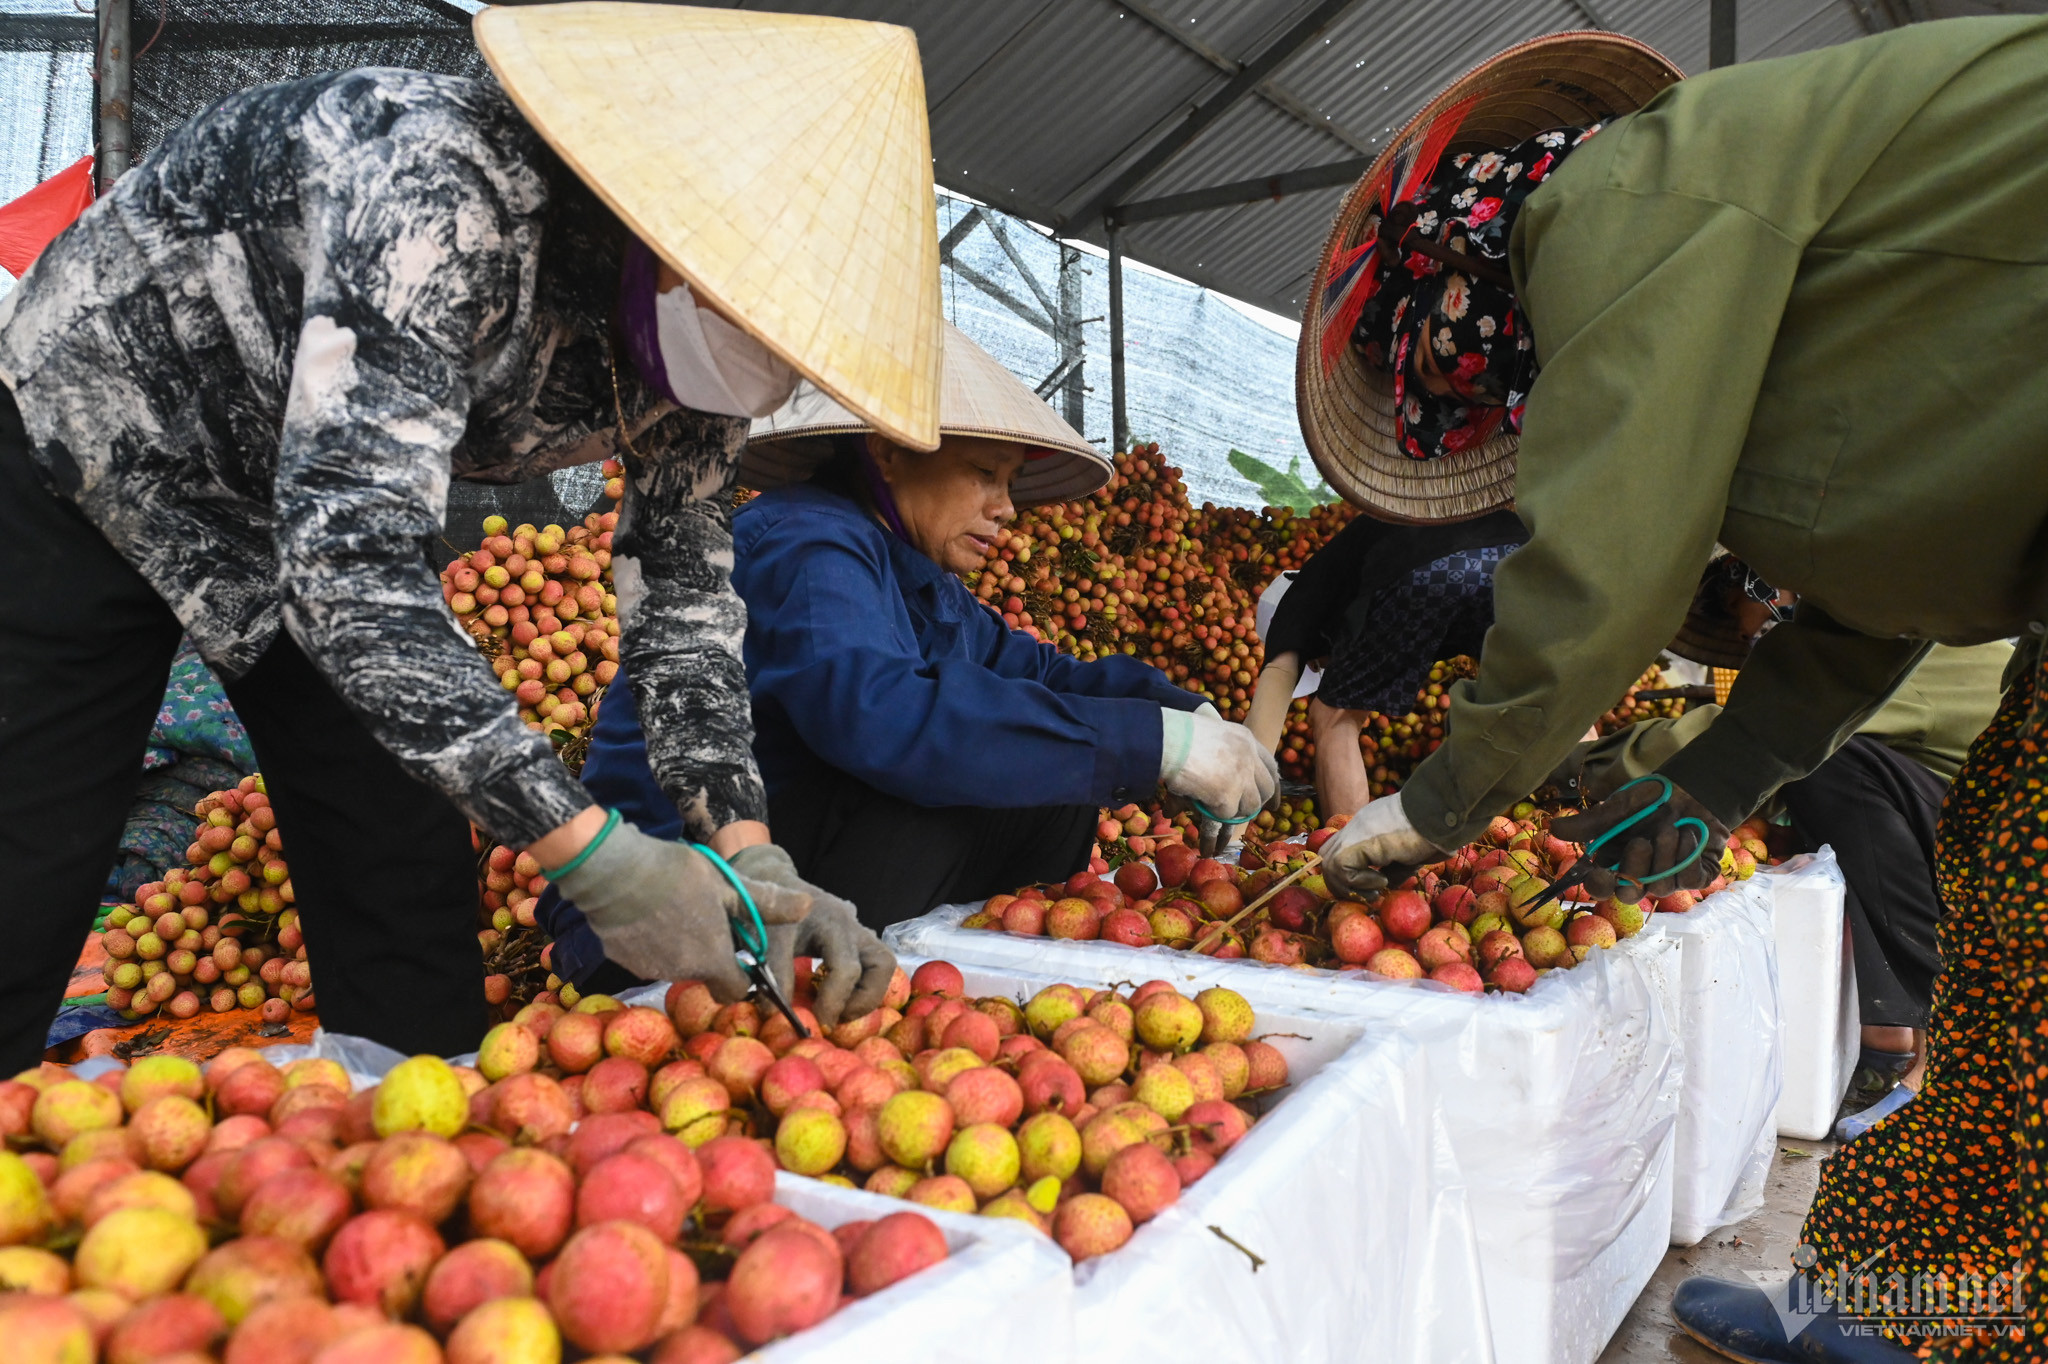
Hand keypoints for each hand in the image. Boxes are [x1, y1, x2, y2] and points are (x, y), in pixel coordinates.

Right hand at [546, 819, 811, 999]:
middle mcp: (682, 974)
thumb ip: (766, 903)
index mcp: (712, 960)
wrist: (613, 869)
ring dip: (680, 946)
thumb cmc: (677, 874)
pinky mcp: (623, 960)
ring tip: (674, 908)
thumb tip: (808, 906)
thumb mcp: (728, 884)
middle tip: (702, 916)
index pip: (736, 990)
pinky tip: (648, 913)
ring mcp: (649, 969)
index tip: (737, 952)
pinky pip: (647, 957)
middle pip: (705, 973)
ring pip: (676, 964)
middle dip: (708, 954)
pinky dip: (652, 942)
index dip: (741, 974)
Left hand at [729, 845, 896, 1027]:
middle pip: (882, 964)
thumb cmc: (766, 909)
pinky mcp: (854, 939)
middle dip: (863, 999)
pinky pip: (872, 965)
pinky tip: (835, 996)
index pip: (846, 969)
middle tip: (836, 1018)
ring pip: (883, 964)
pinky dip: (860, 986)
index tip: (815, 1021)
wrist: (770, 881)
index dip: (833, 1001)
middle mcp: (852, 925)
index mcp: (832, 922)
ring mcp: (857, 930)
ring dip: (867, 993)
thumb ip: (775, 975)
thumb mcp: (766, 940)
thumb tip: (778, 1016)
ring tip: (839, 1011)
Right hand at [1160, 706, 1279, 824]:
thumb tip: (1227, 776)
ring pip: (1250, 806)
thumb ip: (1221, 754)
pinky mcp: (1228, 795)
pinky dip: (1214, 814)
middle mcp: (1249, 757)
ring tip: (1215, 807)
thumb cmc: (1179, 735)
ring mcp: (1241, 776)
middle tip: (1244, 812)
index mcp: (1246, 739)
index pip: (1270, 766)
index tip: (1273, 803)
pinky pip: (1227, 814)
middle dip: (1257, 802)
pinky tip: (1202, 805)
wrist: (1167, 741)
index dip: (1273, 785)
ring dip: (1234, 811)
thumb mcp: (1209, 736)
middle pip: (1266, 788)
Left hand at [1320, 793, 1441, 897]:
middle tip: (1369, 895)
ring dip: (1350, 886)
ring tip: (1378, 889)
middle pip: (1327, 856)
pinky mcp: (1358, 841)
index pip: (1340, 848)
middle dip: (1342, 883)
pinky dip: (1358, 881)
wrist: (1440, 814)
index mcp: (1366, 827)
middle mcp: (1356, 827)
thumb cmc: (1434, 831)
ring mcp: (1354, 832)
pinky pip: (1341, 866)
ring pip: (1329, 864)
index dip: (1348, 872)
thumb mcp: (1409, 854)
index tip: (1371, 887)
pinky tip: (1381, 879)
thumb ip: (1393, 867)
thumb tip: (1385, 884)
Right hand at [1550, 777, 1728, 900]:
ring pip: (1663, 886)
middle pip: (1630, 894)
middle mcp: (1639, 876)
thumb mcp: (1619, 807)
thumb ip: (1590, 822)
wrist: (1692, 790)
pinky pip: (1690, 880)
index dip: (1599, 886)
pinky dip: (1691, 856)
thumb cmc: (1651, 799)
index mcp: (1615, 862)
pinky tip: (1691, 835)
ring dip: (1668, 854)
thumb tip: (1552, 828)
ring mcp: (1667, 879)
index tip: (1602, 872)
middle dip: (1637, 868)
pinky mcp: (1694, 877)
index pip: (1600, 887)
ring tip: (1674, 828)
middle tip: (1642, 841)